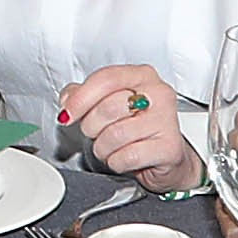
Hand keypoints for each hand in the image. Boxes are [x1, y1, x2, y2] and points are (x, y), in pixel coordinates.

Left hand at [55, 64, 198, 189]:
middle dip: (91, 126)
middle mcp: (158, 94)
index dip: (81, 98)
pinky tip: (124, 158)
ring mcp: (166, 120)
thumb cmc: (137, 127)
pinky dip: (117, 162)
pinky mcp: (168, 148)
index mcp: (143, 75)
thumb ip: (85, 95)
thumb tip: (68, 100)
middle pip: (108, 107)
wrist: (166, 156)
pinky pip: (127, 156)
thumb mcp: (110, 103)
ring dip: (103, 148)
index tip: (68, 114)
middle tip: (95, 133)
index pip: (106, 79)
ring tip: (110, 148)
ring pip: (115, 135)